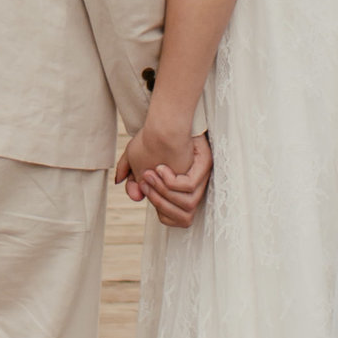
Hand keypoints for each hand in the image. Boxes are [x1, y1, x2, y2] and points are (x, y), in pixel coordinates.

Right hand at [116, 111, 212, 227]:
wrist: (167, 117)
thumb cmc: (151, 137)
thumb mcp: (136, 158)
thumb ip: (132, 178)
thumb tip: (135, 196)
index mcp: (184, 191)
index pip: (180, 220)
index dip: (162, 212)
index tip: (145, 192)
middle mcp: (197, 187)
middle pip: (185, 218)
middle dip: (160, 203)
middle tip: (145, 182)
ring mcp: (202, 177)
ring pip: (188, 205)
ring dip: (164, 192)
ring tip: (151, 174)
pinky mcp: (205, 165)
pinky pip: (188, 187)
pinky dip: (172, 182)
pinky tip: (162, 168)